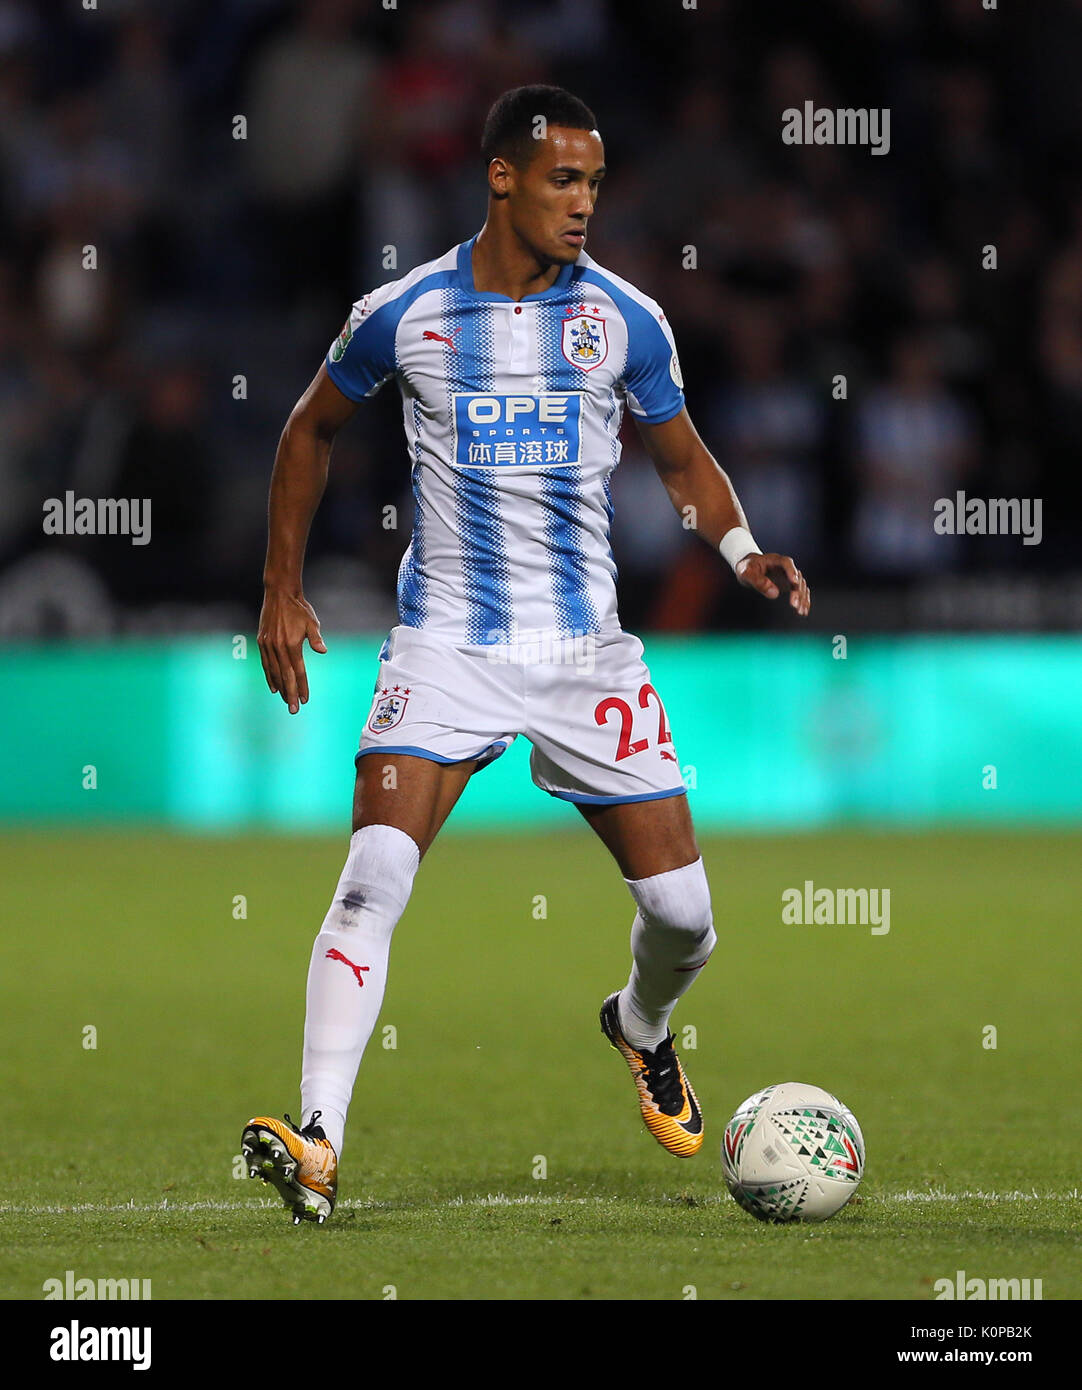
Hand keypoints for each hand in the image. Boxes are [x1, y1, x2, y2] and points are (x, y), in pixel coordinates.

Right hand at [257, 587, 326, 712]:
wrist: (279, 594)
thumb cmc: (299, 608)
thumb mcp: (311, 622)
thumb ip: (316, 638)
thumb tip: (323, 650)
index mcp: (291, 644)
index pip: (298, 671)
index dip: (302, 686)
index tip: (305, 699)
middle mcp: (278, 647)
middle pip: (285, 676)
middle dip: (290, 694)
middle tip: (294, 709)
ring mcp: (268, 645)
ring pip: (274, 672)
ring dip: (280, 688)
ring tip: (286, 701)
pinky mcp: (262, 642)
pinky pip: (265, 664)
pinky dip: (270, 676)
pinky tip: (274, 686)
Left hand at [735, 552, 810, 615]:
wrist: (749, 569)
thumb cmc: (747, 568)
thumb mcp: (746, 573)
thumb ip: (758, 581)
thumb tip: (774, 593)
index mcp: (775, 560)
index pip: (787, 563)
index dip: (791, 571)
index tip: (794, 582)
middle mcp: (786, 567)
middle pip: (797, 576)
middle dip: (797, 590)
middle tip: (794, 604)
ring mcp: (789, 576)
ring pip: (801, 585)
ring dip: (802, 598)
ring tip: (800, 611)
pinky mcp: (790, 585)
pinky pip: (800, 592)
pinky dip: (803, 600)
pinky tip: (803, 611)